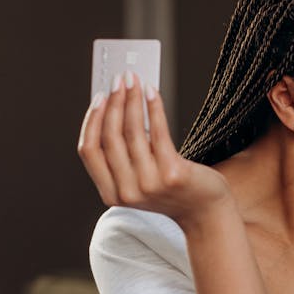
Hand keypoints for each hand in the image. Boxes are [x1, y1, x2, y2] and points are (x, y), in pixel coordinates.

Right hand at [78, 72, 231, 229]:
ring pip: (132, 131)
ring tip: (135, 81)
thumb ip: (122, 158)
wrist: (205, 213)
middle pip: (110, 137)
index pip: (89, 151)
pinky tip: (152, 93)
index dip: (91, 121)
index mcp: (112, 195)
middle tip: (120, 81)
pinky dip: (153, 108)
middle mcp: (128, 192)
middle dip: (113, 103)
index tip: (99, 99)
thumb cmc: (172, 191)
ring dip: (132, 100)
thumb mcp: (138, 181)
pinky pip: (158, 132)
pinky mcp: (172, 173)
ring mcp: (150, 184)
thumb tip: (115, 110)